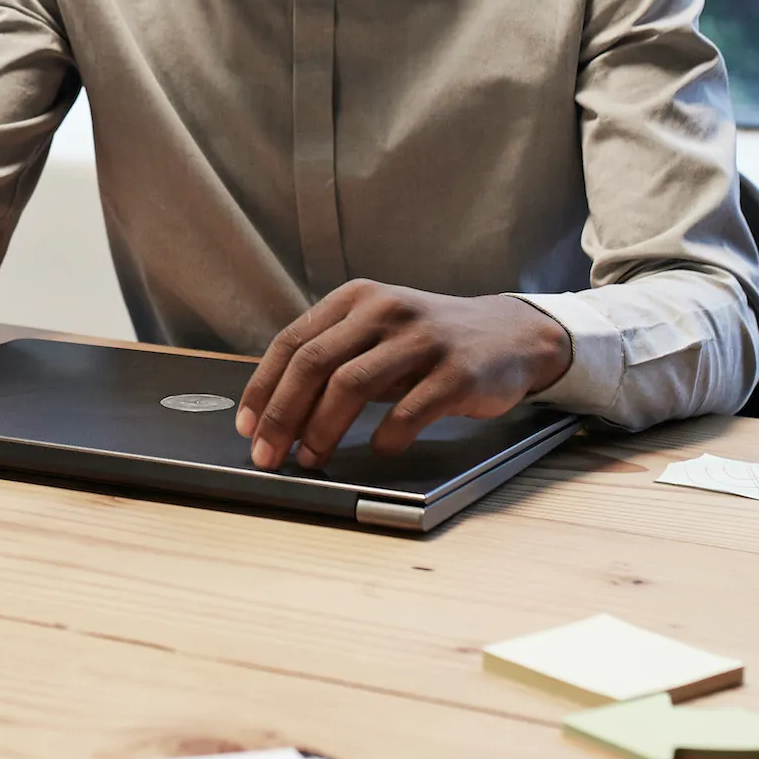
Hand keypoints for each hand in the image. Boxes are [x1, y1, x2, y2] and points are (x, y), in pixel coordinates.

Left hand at [235, 283, 573, 469]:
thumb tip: (275, 409)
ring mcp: (422, 338)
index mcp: (356, 299)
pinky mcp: (457, 371)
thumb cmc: (430, 342)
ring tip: (311, 459)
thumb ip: (334, 356)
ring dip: (322, 429)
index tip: (246, 426)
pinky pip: (408, 410)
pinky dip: (385, 436)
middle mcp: (385, 310)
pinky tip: (378, 450)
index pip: (292, 341)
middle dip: (282, 414)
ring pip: (352, 384)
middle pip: (314, 364)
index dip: (263, 387)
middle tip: (267, 454)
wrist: (512, 335)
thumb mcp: (378, 332)